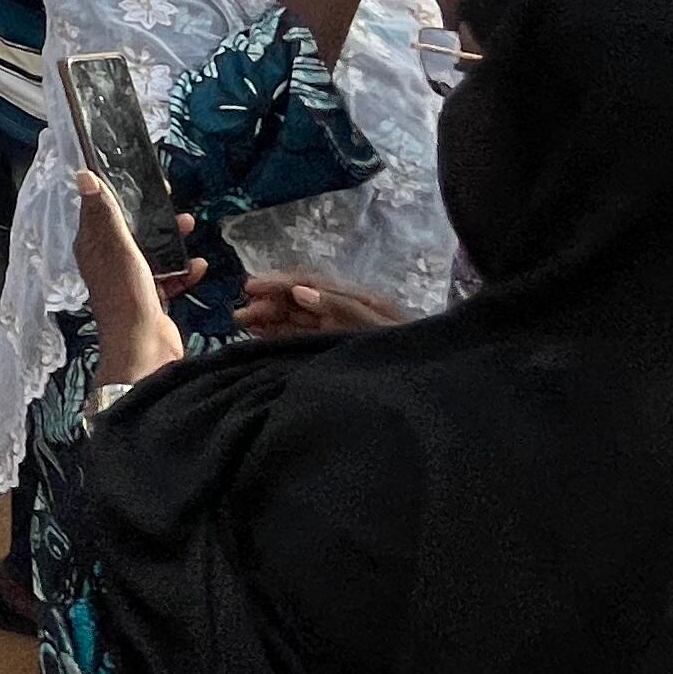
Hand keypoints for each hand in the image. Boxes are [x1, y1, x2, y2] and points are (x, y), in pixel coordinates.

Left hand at [72, 174, 201, 385]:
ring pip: (152, 251)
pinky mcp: (152, 298)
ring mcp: (131, 281)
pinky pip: (169, 277)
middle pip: (130, 228)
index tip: (138, 174)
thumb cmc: (127, 295)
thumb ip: (106, 213)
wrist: (145, 350)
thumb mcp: (117, 248)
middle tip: (171, 199)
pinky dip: (183, 270)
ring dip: (171, 240)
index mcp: (94, 247)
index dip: (116, 189)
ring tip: (189, 226)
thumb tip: (83, 175)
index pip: (100, 209)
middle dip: (151, 215)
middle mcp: (109, 261)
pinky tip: (199, 265)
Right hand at [233, 270, 404, 338]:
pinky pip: (301, 337)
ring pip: (297, 318)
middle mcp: (346, 312)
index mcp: (358, 300)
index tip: (249, 287)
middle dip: (269, 302)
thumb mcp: (378, 329)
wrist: (433, 391)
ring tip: (241, 321)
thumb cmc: (405, 355)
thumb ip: (341, 309)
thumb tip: (300, 291)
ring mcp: (339, 332)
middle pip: (301, 299)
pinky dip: (278, 333)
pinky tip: (259, 334)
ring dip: (269, 316)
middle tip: (239, 312)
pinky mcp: (333, 351)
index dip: (279, 282)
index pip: (312, 283)